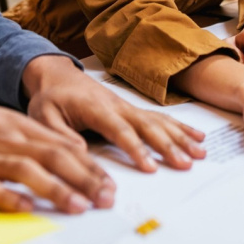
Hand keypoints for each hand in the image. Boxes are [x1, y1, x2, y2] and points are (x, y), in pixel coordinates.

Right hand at [0, 91, 112, 213]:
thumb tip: (67, 152)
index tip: (109, 183)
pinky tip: (25, 207)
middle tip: (108, 198)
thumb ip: (31, 137)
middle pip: (54, 156)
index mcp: (17, 125)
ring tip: (80, 206)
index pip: (63, 145)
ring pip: (28, 171)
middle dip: (85, 178)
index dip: (89, 165)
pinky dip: (7, 196)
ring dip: (57, 189)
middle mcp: (6, 139)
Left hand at [22, 55, 206, 172]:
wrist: (57, 77)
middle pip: (148, 126)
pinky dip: (180, 128)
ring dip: (181, 138)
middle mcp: (118, 106)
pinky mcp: (132, 110)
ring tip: (200, 154)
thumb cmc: (50, 98)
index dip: (136, 148)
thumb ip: (60, 134)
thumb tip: (80, 153)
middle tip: (186, 163)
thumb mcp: (43, 116)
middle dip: (169, 145)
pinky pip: (160, 119)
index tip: (150, 167)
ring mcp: (128, 107)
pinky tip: (197, 137)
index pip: (120, 130)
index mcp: (96, 108)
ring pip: (159, 122)